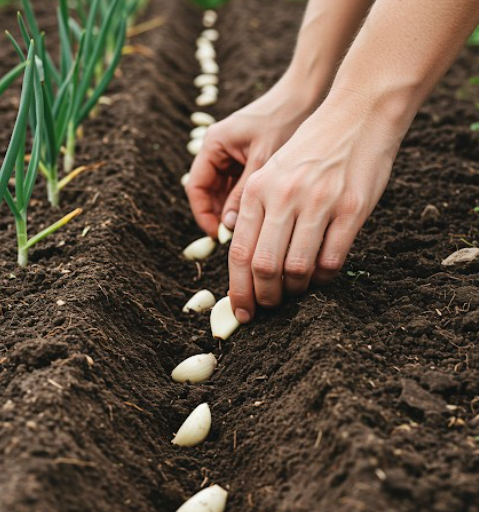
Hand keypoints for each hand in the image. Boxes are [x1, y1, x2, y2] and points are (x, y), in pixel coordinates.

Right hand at [185, 74, 320, 237]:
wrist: (305, 96)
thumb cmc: (284, 121)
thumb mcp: (263, 161)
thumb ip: (243, 194)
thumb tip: (228, 226)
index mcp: (213, 144)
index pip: (196, 187)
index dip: (203, 214)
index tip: (217, 235)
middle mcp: (216, 149)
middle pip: (207, 192)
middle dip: (218, 215)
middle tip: (234, 237)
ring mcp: (230, 154)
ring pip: (222, 192)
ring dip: (231, 210)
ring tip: (247, 229)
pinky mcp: (244, 159)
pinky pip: (237, 186)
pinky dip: (243, 201)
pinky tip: (257, 215)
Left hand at [228, 92, 404, 322]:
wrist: (356, 116)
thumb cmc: (310, 151)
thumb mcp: (271, 173)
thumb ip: (257, 214)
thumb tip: (250, 265)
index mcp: (258, 189)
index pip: (239, 252)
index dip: (238, 289)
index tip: (242, 312)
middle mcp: (284, 196)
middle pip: (265, 266)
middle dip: (264, 297)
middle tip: (269, 307)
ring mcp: (319, 202)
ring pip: (297, 268)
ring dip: (294, 290)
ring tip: (294, 292)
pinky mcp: (351, 209)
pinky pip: (331, 260)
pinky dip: (322, 279)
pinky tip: (319, 278)